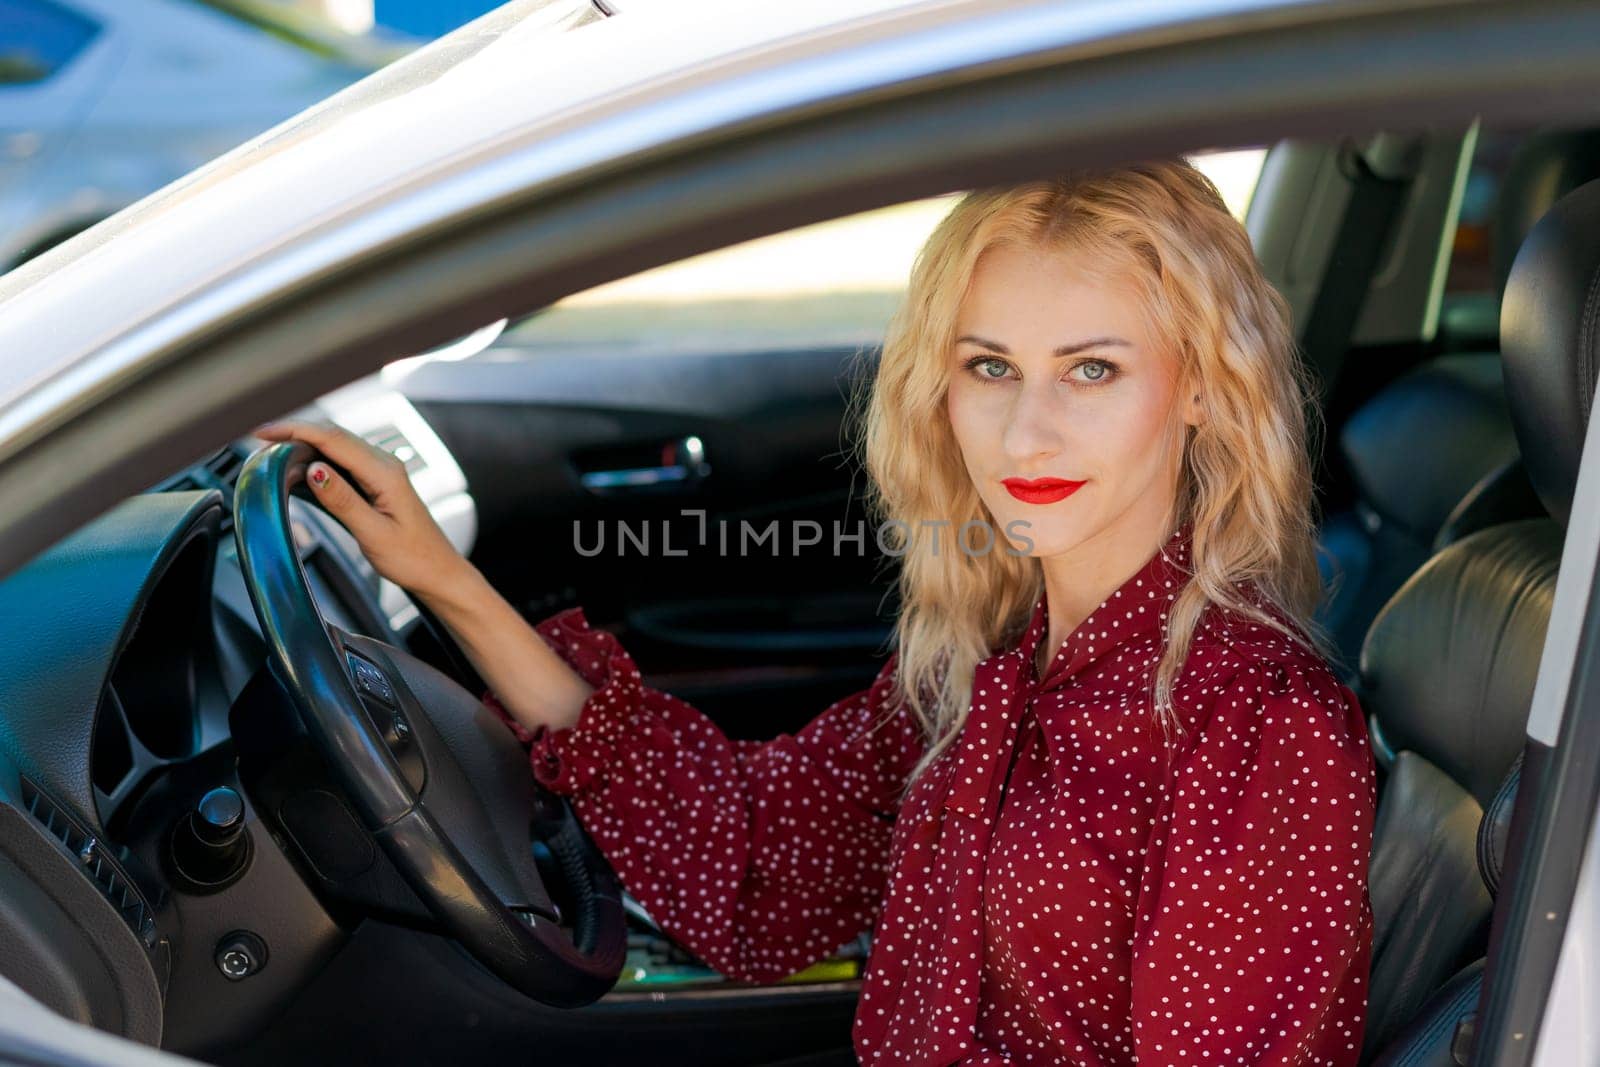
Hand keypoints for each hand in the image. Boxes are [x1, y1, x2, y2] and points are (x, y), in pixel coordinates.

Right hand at [252, 418, 471, 602]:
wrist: (438, 571)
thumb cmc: (413, 558)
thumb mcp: (374, 534)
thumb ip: (343, 501)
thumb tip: (314, 470)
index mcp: (385, 473)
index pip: (333, 439)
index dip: (295, 430)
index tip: (263, 432)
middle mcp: (384, 465)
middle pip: (332, 435)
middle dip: (294, 432)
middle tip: (259, 440)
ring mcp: (381, 471)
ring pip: (336, 446)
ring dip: (304, 444)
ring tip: (272, 452)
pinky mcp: (376, 482)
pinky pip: (342, 461)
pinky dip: (316, 459)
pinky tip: (299, 468)